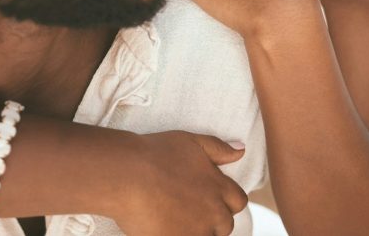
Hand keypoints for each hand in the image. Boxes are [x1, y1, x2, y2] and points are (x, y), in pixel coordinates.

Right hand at [114, 131, 248, 235]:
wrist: (127, 175)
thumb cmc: (156, 154)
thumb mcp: (192, 142)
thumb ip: (219, 148)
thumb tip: (241, 151)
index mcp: (219, 187)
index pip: (238, 201)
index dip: (225, 200)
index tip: (208, 197)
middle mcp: (213, 212)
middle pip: (225, 225)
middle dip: (212, 219)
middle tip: (188, 210)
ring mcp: (196, 232)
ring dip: (196, 231)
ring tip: (175, 219)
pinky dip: (178, 235)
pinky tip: (164, 228)